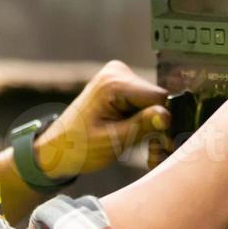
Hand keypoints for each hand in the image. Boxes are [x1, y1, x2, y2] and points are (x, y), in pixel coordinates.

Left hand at [34, 61, 170, 179]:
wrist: (58, 149)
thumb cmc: (79, 147)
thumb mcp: (113, 141)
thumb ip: (142, 125)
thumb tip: (169, 115)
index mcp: (113, 83)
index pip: (158, 98)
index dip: (163, 123)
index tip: (161, 147)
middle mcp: (118, 72)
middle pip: (158, 101)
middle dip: (160, 129)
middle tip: (154, 156)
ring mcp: (120, 77)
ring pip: (154, 105)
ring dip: (154, 130)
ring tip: (150, 154)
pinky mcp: (122, 86)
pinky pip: (145, 104)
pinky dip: (146, 125)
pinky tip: (144, 144)